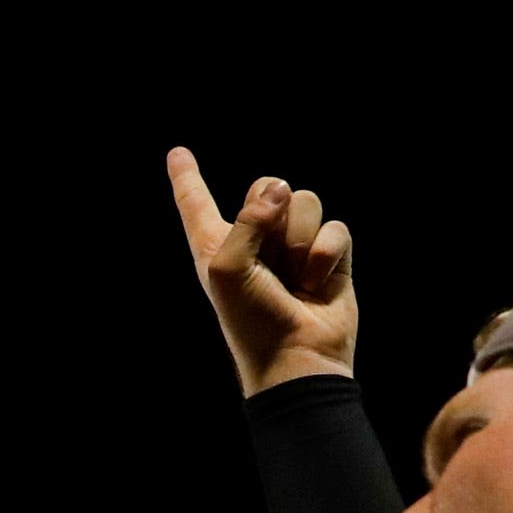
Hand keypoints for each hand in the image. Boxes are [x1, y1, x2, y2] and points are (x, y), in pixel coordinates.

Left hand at [168, 153, 358, 395]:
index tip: (177, 153)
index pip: (195, 201)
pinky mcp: (329, 257)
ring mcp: (293, 247)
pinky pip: (335, 228)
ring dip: (298, 242)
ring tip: (293, 279)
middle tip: (269, 262)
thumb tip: (281, 188)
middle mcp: (253, 240)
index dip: (186, 176)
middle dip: (273, 215)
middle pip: (267, 185)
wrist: (295, 359)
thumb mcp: (228, 267)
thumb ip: (247, 219)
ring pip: (305, 202)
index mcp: (215, 243)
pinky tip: (316, 282)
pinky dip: (325, 254)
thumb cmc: (251, 320)